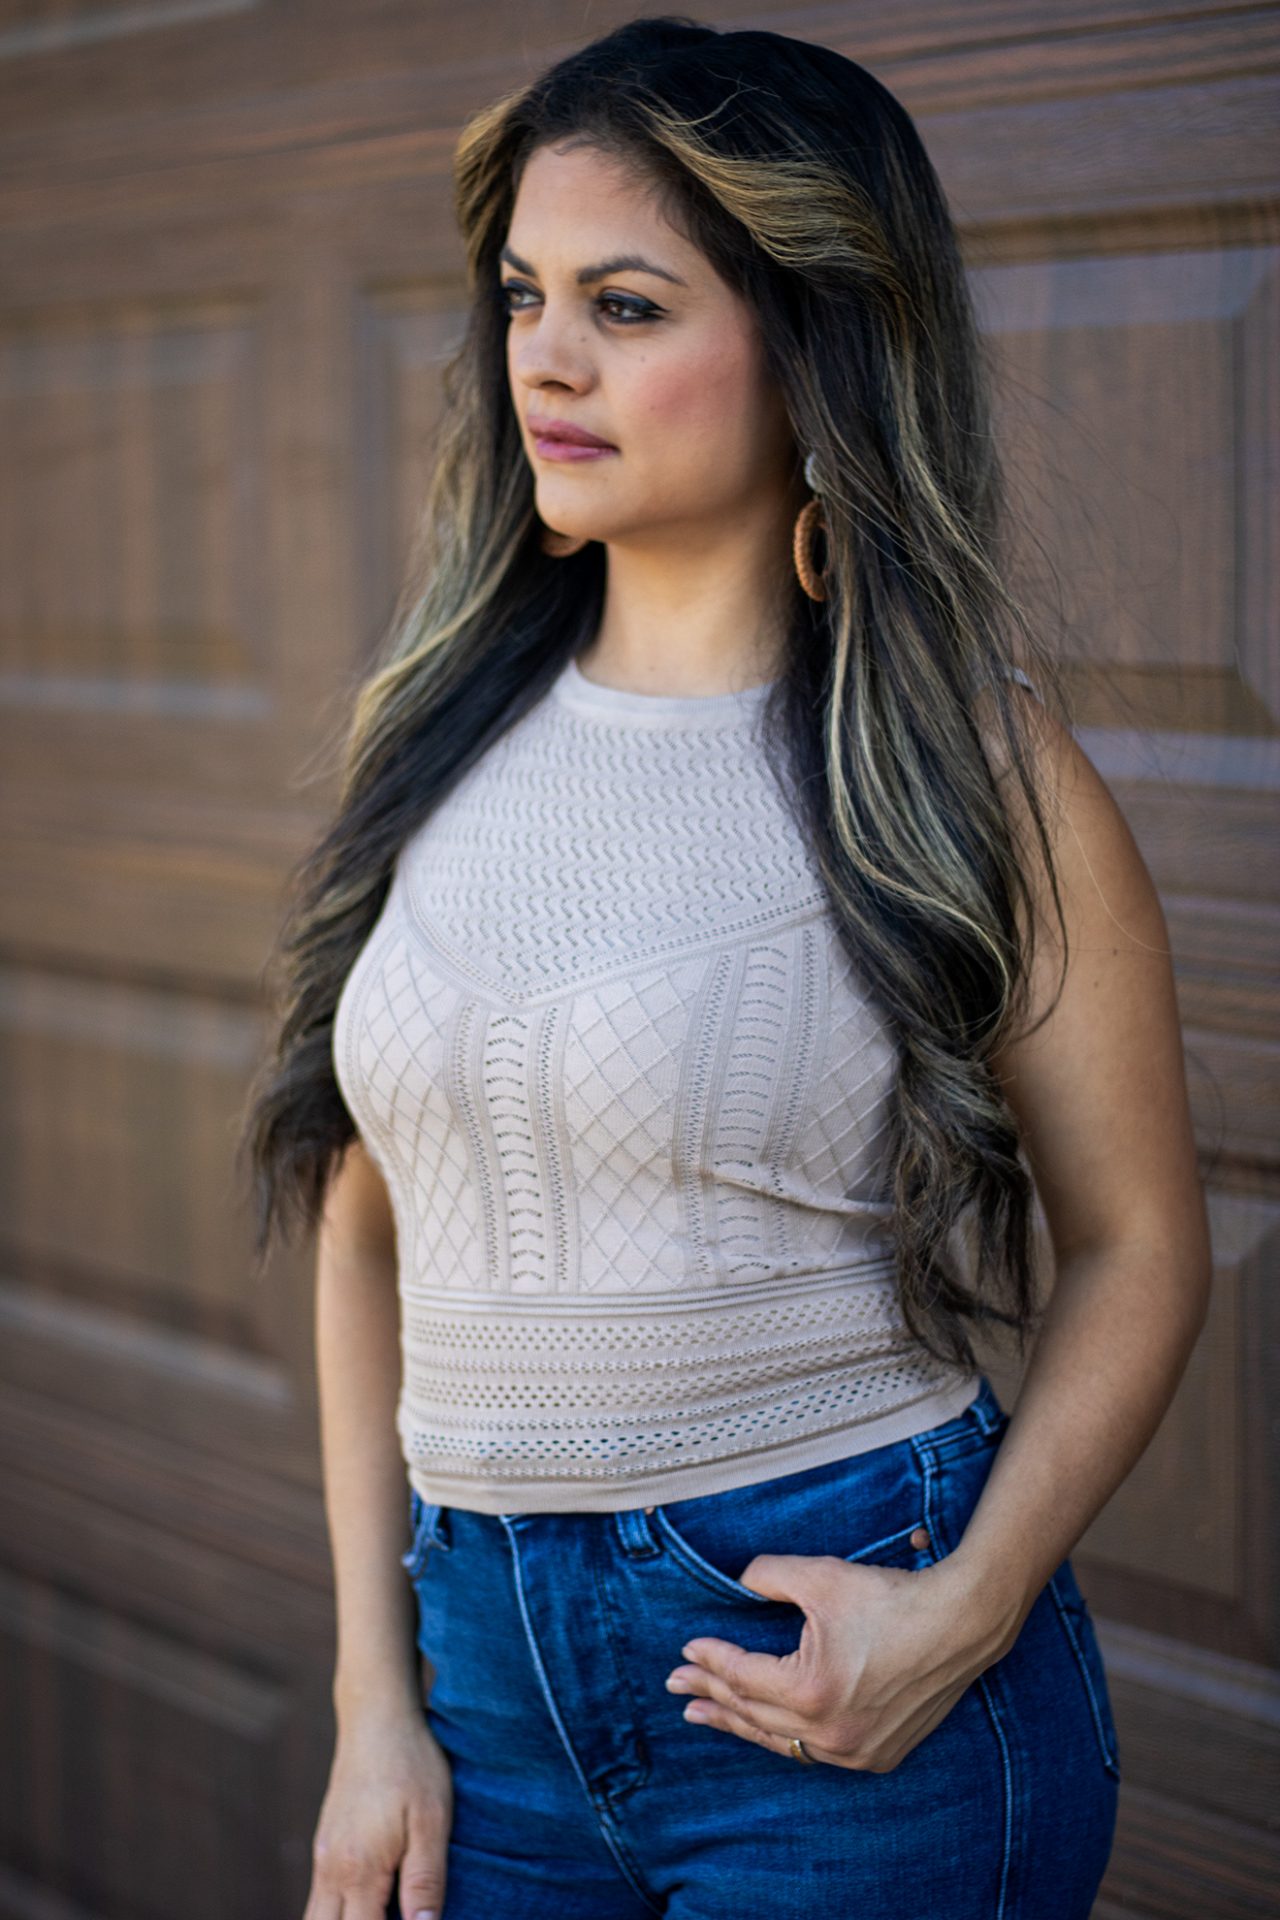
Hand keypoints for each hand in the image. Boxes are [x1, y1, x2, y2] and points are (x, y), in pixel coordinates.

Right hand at [303, 1705, 452, 1918]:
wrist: (377, 1717)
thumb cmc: (411, 1764)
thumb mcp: (431, 1820)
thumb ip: (425, 1881)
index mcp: (358, 1870)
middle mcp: (331, 1869)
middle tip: (390, 1916)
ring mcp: (323, 1856)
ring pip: (316, 1917)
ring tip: (382, 1910)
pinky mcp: (326, 1843)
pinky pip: (321, 1896)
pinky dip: (339, 1912)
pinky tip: (371, 1903)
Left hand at [664, 1552, 1021, 1772]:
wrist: (960, 1623)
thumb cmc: (890, 1598)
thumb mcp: (821, 1577)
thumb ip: (768, 1576)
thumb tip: (739, 1581)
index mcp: (810, 1691)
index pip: (742, 1676)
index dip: (711, 1660)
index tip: (685, 1650)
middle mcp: (829, 1733)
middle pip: (753, 1714)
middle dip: (711, 1695)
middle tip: (677, 1686)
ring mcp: (855, 1752)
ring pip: (782, 1742)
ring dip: (741, 1724)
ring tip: (705, 1715)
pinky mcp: (878, 1755)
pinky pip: (817, 1752)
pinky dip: (787, 1738)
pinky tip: (770, 1729)